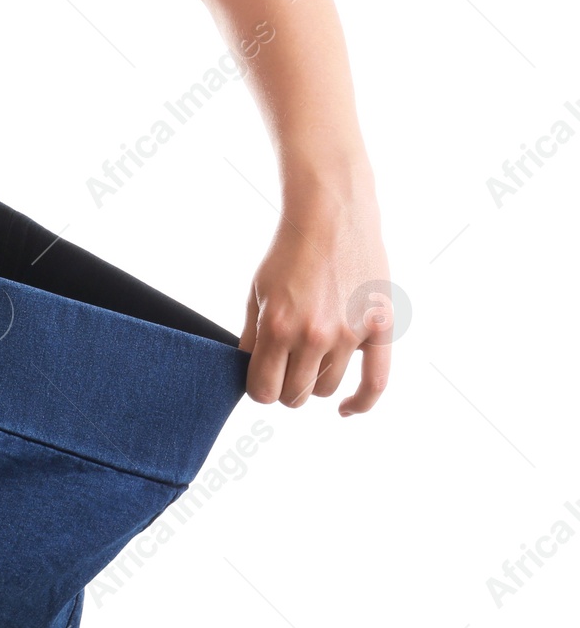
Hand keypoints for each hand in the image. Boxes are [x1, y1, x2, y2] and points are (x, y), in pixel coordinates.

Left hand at [239, 189, 392, 415]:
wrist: (331, 217)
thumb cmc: (289, 253)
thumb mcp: (256, 292)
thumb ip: (251, 336)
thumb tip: (248, 372)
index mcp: (278, 327)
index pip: (263, 390)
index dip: (259, 389)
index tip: (260, 379)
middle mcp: (315, 336)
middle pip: (295, 395)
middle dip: (283, 387)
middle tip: (283, 367)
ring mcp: (349, 335)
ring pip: (326, 389)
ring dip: (313, 381)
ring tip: (309, 357)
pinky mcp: (379, 329)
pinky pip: (375, 384)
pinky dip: (359, 403)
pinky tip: (345, 409)